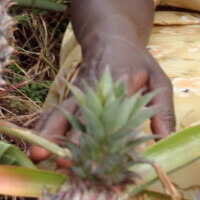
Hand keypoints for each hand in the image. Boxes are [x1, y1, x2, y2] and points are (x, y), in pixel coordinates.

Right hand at [27, 36, 174, 162]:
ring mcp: (77, 94)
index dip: (99, 136)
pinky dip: (42, 128)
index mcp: (117, 87)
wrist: (110, 36)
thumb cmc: (137, 62)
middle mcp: (93, 92)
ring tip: (35, 155)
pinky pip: (53, 114)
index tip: (91, 158)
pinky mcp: (70, 97)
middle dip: (66, 141)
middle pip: (77, 117)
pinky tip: (34, 145)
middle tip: (58, 162)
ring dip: (47, 135)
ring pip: (59, 114)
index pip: (107, 114)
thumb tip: (166, 139)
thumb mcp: (158, 79)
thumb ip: (162, 109)